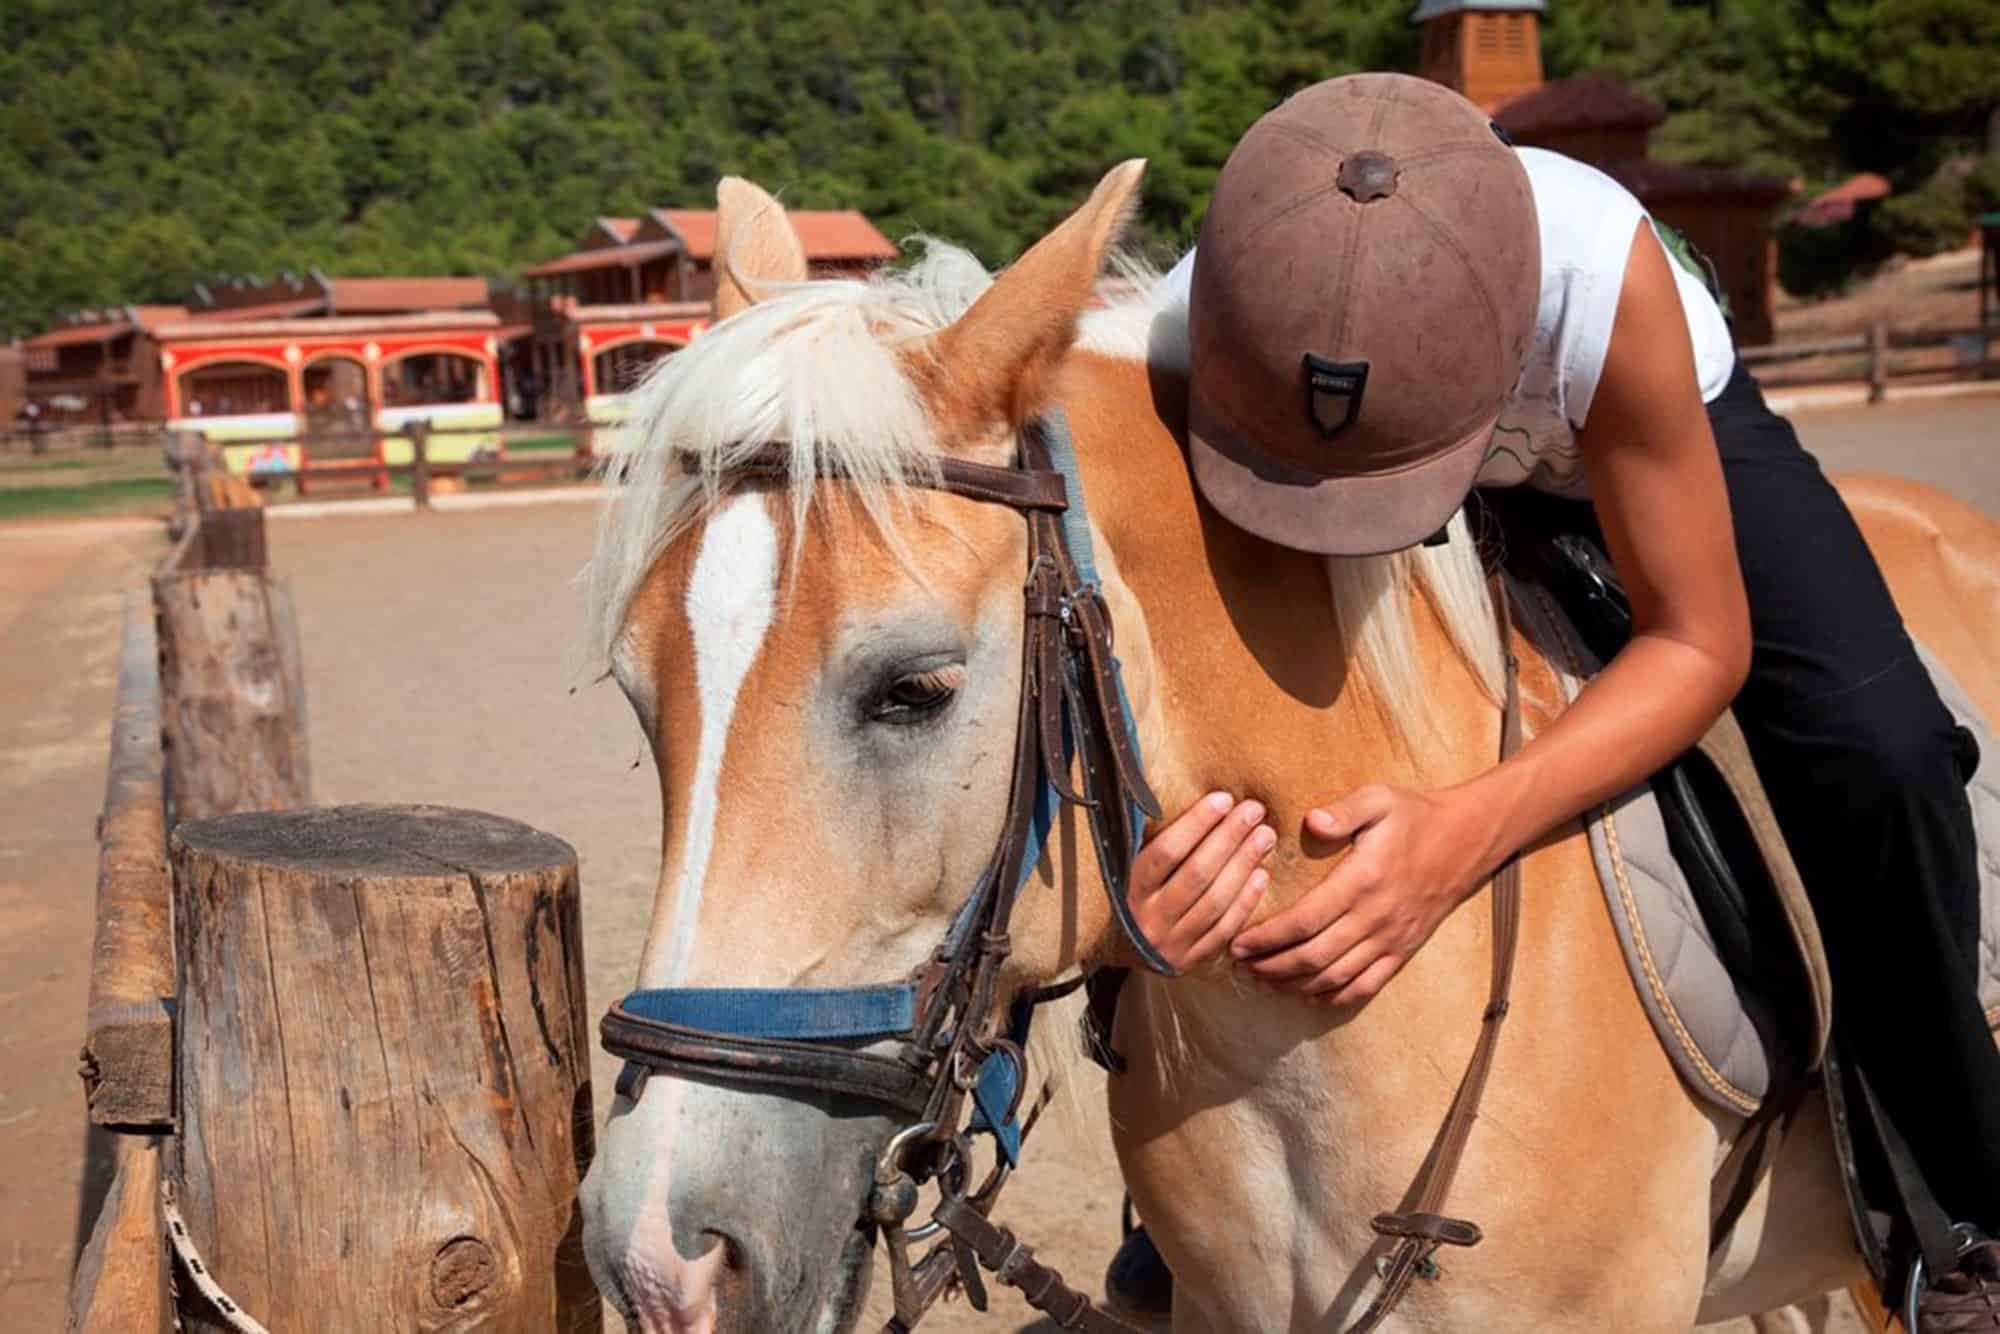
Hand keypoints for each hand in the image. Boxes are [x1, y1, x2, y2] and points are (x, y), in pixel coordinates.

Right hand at [1127, 792, 1275, 971]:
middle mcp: (1148, 919)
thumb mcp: (1128, 868)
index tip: (1223, 799)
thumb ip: (1151, 841)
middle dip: (1228, 838)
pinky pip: (1223, 930)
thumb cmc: (1129, 895)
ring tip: (1265, 836)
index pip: (1166, 852)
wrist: (1121, 952)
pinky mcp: (1189, 961)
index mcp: (1127, 889)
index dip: (1196, 824)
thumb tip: (1189, 798)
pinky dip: (1245, 902)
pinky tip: (1262, 875)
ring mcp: (1170, 943)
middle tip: (1254, 811)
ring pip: (1214, 901)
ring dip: (1243, 865)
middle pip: (1196, 874)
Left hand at [1230, 783, 1501, 1003]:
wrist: (1468, 840)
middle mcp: (1375, 916)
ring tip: (1262, 981)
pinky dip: (1334, 996)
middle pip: (1313, 956)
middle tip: (1238, 966)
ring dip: (1294, 985)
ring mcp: (1391, 938)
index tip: (1236, 941)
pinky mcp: (1404, 950)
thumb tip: (1310, 821)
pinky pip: (1367, 985)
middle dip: (1270, 966)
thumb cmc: (1415, 815)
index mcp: (1362, 880)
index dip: (1266, 937)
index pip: (1303, 921)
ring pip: (1335, 977)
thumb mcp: (1379, 799)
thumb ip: (1343, 811)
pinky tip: (1309, 995)